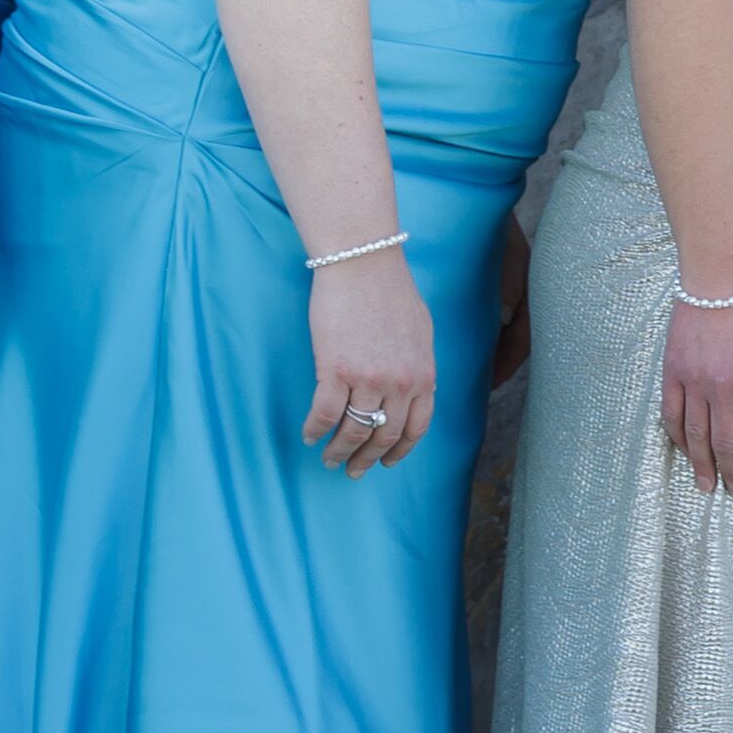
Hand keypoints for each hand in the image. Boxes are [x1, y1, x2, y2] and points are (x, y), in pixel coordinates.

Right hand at [305, 250, 439, 473]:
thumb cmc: (389, 289)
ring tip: (328, 459)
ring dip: (339, 451)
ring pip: (354, 431)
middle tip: (353, 470)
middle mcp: (400, 383)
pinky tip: (309, 435)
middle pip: (384, 435)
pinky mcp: (336, 370)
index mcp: (423, 374)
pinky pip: (324, 413)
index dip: (400, 450)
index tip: (387, 463)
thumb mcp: (420, 331)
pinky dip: (315, 429)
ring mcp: (369, 378)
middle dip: (367, 459)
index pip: (416, 428)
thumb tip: (413, 387)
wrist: (363, 262)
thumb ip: (417, 364)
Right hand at [660, 274, 732, 493]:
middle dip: (730, 471)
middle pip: (723, 443)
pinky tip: (683, 450)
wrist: (720, 279)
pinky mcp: (672, 372)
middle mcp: (720, 389)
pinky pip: (671, 413)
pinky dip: (677, 436)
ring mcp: (692, 382)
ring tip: (704, 484)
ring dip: (700, 463)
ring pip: (694, 435)